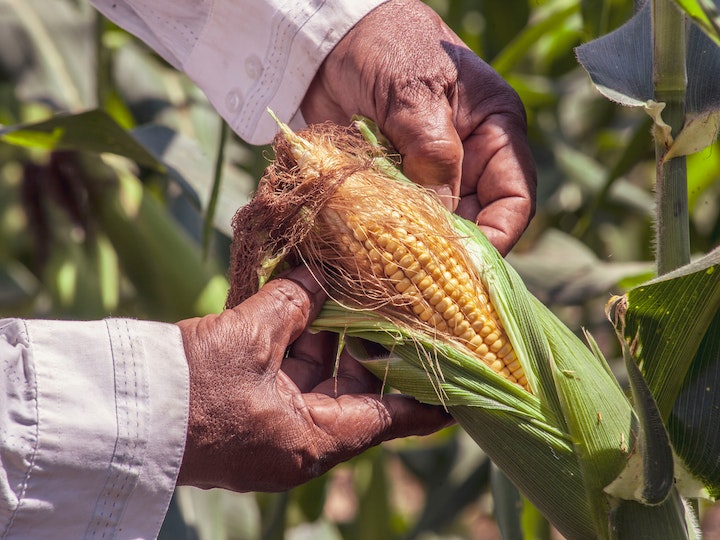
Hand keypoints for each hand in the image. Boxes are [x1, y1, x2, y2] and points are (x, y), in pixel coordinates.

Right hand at [175, 266, 451, 491]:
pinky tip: (306, 305)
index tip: (462, 383)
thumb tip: (319, 275)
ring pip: (319, 380)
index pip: (392, 419)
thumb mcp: (250, 339)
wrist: (120, 415)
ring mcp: (273, 429)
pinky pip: (287, 378)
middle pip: (356, 392)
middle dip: (371, 347)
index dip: (428, 399)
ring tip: (350, 293)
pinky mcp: (248, 413)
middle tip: (398, 307)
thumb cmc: (190, 389)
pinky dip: (298, 345)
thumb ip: (293, 303)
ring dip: (330, 338)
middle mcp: (300, 442)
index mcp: (314, 440)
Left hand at [301, 0, 535, 254]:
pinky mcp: (391, 186)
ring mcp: (427, 176)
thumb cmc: (384, 47)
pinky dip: (384, 240)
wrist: (327, 41)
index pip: (515, 200)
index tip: (466, 267)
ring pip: (434, 229)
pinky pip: (397, 223)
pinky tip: (367, 253)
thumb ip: (432, 150)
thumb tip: (440, 216)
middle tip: (419, 281)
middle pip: (474, 224)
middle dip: (450, 253)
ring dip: (413, 250)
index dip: (497, 238)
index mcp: (495, 132)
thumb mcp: (414, 91)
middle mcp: (468, 161)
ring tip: (390, 270)